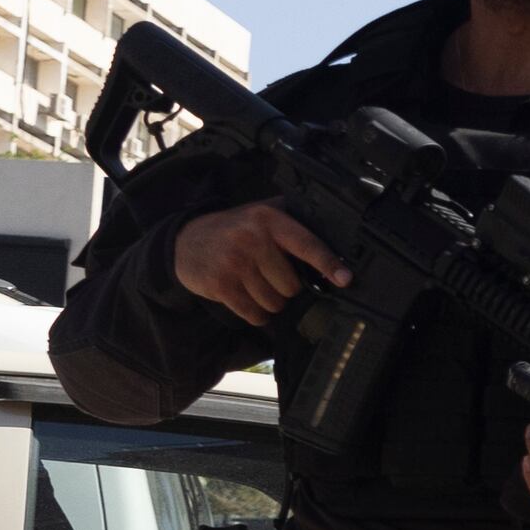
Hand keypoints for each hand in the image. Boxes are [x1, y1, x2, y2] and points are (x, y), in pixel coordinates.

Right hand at [170, 201, 345, 322]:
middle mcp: (251, 238)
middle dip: (285, 288)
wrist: (184, 241)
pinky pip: (254, 314)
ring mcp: (234, 262)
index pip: (306, 244)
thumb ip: (290, 223)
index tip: (345, 279)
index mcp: (268, 220)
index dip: (328, 263)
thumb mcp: (260, 215)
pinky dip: (256, 314)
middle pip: (291, 285)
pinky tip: (246, 297)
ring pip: (274, 302)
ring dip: (270, 302)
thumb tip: (334, 242)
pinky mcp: (219, 284)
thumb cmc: (232, 230)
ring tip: (255, 285)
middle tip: (270, 276)